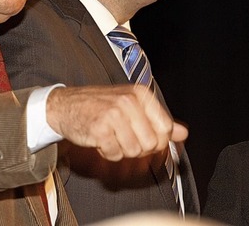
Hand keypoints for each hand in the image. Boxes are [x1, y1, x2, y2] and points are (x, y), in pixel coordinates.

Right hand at [46, 84, 187, 160]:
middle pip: (151, 144)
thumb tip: (183, 133)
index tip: (142, 136)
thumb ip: (160, 120)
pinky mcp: (100, 129)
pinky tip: (100, 140)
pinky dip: (107, 153)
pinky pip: (114, 155)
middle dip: (138, 148)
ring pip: (134, 151)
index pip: (165, 129)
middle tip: (123, 138)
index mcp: (141, 94)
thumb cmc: (100, 106)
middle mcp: (129, 101)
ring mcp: (114, 114)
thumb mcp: (133, 106)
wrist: (65, 105)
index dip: (156, 140)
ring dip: (121, 150)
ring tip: (111, 137)